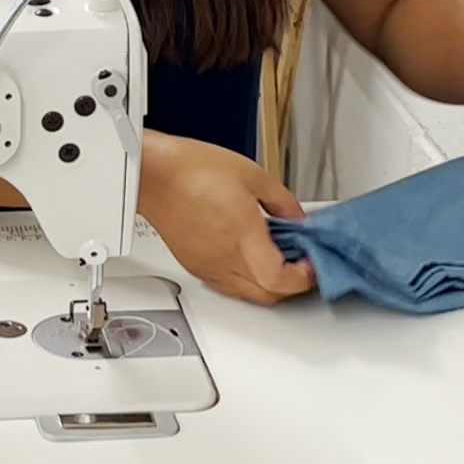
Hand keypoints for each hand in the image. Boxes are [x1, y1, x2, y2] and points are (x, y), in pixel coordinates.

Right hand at [137, 133, 315, 305]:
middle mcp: (225, 258)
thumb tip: (298, 218)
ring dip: (267, 284)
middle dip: (290, 284)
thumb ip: (283, 201)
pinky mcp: (195, 266)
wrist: (153, 175)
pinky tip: (247, 256)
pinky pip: (227, 286)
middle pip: (267, 295)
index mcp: (242, 236)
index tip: (310, 264)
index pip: (280, 280)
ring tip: (274, 258)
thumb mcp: (253, 175)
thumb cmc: (191, 169)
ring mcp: (208, 266)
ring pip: (247, 295)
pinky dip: (245, 280)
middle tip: (299, 264)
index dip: (303, 278)